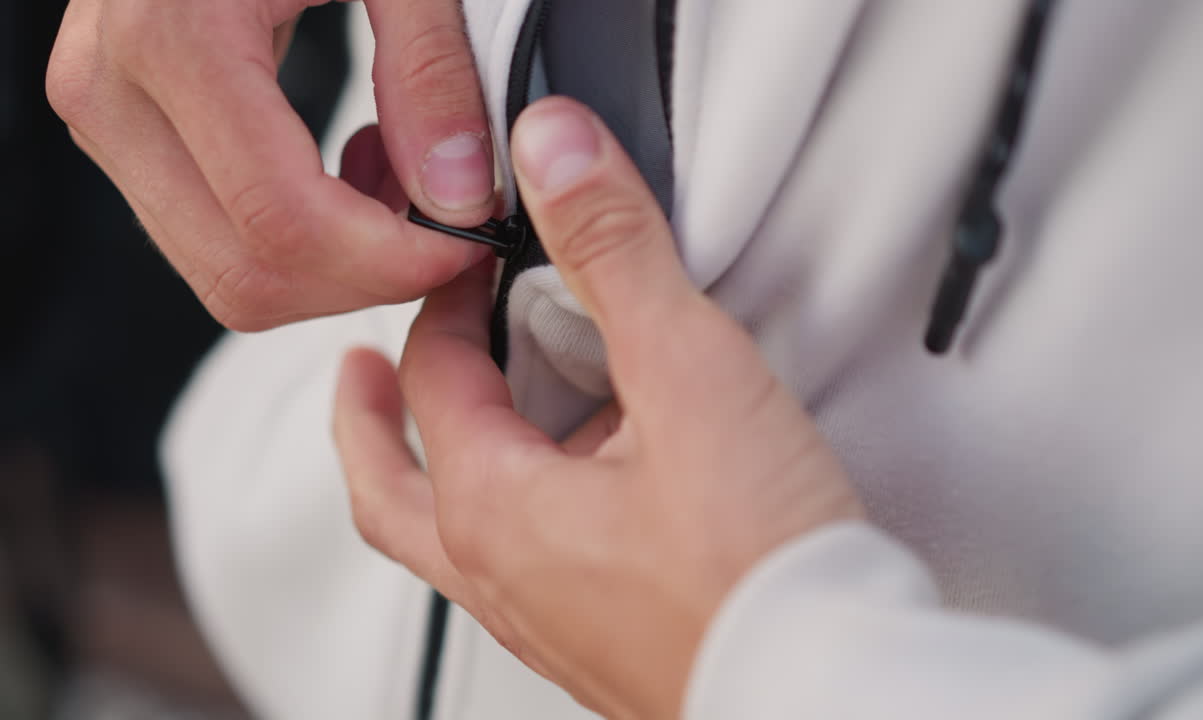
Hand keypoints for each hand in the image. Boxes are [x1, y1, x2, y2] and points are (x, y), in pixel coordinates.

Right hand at [47, 0, 494, 330]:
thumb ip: (431, 66)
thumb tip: (457, 194)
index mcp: (174, 32)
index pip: (284, 222)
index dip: (391, 261)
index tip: (468, 242)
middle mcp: (112, 86)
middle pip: (247, 273)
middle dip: (366, 279)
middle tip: (450, 230)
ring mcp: (108, 111)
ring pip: (226, 271)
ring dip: (335, 263)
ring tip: (405, 183)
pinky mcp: (127, 123)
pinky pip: (215, 233)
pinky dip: (302, 235)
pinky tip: (357, 168)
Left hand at [333, 97, 862, 718]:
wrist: (825, 690)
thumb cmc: (756, 571)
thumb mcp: (688, 375)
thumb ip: (618, 253)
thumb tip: (557, 156)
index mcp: (496, 511)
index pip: (431, 383)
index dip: (445, 306)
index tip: (472, 265)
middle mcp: (504, 581)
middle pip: (394, 490)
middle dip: (368, 421)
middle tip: (358, 375)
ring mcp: (549, 626)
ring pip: (457, 539)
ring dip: (445, 470)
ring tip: (479, 426)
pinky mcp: (604, 648)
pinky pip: (526, 575)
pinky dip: (521, 518)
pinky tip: (585, 500)